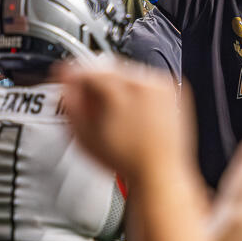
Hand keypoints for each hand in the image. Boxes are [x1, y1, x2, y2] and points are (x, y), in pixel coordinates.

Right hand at [54, 60, 194, 182]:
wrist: (161, 172)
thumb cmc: (128, 160)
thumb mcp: (86, 136)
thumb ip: (72, 103)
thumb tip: (66, 81)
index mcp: (119, 88)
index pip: (87, 69)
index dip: (73, 76)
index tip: (69, 82)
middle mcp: (144, 81)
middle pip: (109, 68)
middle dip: (98, 83)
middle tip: (94, 104)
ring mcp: (162, 84)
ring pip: (129, 73)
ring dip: (119, 86)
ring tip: (118, 113)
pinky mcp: (175, 88)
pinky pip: (149, 81)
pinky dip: (140, 91)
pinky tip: (136, 113)